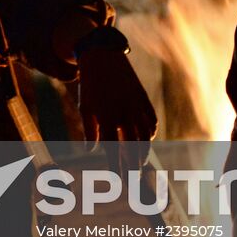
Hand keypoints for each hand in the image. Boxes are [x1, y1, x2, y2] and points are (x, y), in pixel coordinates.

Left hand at [77, 46, 156, 175]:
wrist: (103, 55)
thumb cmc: (90, 85)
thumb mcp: (85, 107)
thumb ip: (90, 130)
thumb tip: (91, 150)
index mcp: (107, 117)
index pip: (114, 150)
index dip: (117, 167)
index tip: (118, 180)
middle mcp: (124, 114)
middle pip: (133, 148)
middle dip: (134, 166)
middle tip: (133, 179)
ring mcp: (137, 106)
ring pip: (145, 137)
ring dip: (144, 152)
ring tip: (140, 163)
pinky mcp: (144, 99)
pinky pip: (151, 121)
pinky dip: (150, 133)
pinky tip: (146, 140)